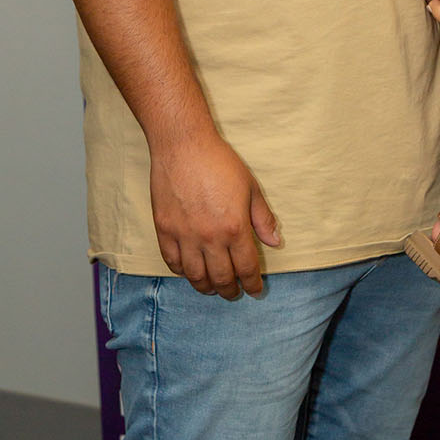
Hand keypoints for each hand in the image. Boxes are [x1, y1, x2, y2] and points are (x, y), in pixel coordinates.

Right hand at [150, 132, 281, 298]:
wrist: (183, 147)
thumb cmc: (220, 163)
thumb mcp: (251, 188)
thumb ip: (263, 218)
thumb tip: (274, 242)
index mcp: (235, 227)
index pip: (246, 268)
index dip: (252, 284)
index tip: (255, 291)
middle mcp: (210, 237)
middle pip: (221, 278)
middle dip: (230, 290)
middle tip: (234, 293)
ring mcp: (184, 236)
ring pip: (195, 276)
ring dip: (206, 287)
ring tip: (213, 288)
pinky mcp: (164, 230)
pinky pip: (172, 262)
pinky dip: (183, 272)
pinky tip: (190, 272)